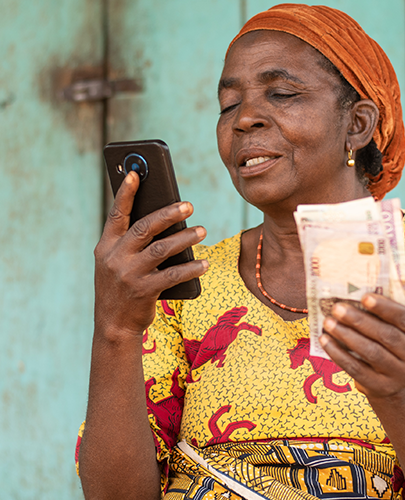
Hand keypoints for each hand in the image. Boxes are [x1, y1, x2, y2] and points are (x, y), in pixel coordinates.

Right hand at [93, 172, 207, 336]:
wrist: (113, 325)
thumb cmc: (120, 287)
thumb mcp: (115, 263)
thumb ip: (131, 242)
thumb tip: (163, 218)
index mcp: (105, 246)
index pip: (116, 214)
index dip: (125, 193)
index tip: (136, 173)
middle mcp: (115, 258)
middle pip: (145, 228)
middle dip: (168, 214)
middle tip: (189, 205)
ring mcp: (129, 275)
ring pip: (162, 249)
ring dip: (185, 238)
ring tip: (202, 231)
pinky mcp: (144, 291)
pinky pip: (173, 275)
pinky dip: (191, 268)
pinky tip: (204, 263)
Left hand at [319, 293, 404, 399]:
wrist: (398, 384)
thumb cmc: (394, 346)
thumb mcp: (400, 332)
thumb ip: (386, 316)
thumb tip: (355, 295)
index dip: (386, 307)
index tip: (364, 297)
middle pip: (387, 336)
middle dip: (360, 320)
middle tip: (337, 308)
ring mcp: (400, 376)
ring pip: (371, 352)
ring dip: (347, 335)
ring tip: (329, 322)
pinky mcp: (381, 388)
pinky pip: (357, 369)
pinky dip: (339, 354)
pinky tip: (326, 341)